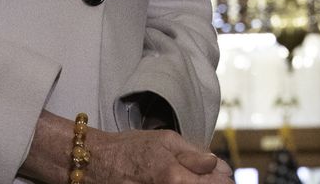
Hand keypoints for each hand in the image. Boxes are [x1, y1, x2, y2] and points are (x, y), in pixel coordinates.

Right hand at [21, 111, 232, 183]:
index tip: (223, 176)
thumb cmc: (131, 148)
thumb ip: (194, 154)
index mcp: (174, 177)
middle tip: (210, 177)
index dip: (223, 180)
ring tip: (193, 178)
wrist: (95, 164)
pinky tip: (177, 181)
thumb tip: (218, 165)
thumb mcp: (166, 140)